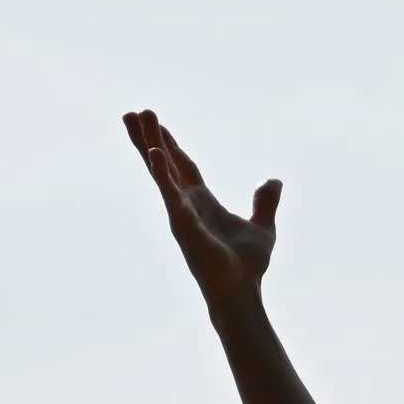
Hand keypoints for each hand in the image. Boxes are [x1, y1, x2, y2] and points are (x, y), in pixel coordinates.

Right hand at [123, 108, 280, 315]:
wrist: (242, 292)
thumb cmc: (247, 267)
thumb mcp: (263, 227)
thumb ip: (265, 203)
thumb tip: (274, 182)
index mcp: (202, 202)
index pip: (182, 166)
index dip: (170, 144)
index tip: (154, 122)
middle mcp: (186, 204)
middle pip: (163, 162)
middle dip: (148, 137)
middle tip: (130, 112)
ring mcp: (182, 214)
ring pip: (161, 171)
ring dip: (149, 143)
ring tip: (135, 116)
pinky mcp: (184, 225)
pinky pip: (170, 194)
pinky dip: (163, 173)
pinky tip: (155, 153)